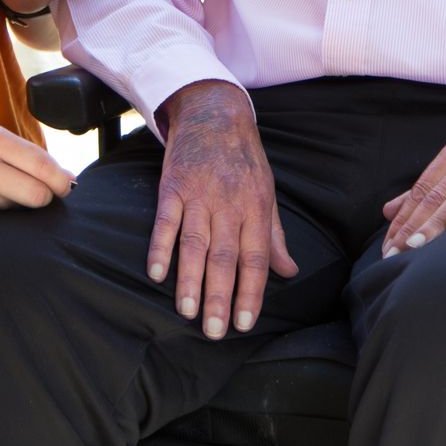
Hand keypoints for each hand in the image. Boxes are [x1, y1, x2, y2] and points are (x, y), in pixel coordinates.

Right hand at [150, 81, 299, 339]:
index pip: (256, 259)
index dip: (250, 292)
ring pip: (195, 243)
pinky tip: (155, 272)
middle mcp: (229, 205)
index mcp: (256, 208)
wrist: (214, 113)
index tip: (244, 324)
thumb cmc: (244, 158)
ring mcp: (199, 195)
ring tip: (187, 311)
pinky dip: (160, 246)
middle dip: (219, 297)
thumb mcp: (268, 193)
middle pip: (225, 257)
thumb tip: (290, 272)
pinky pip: (165, 220)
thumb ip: (274, 236)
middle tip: (213, 331)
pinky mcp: (173, 186)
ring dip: (190, 279)